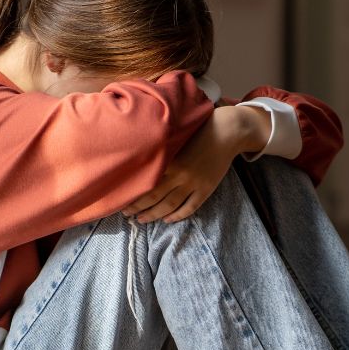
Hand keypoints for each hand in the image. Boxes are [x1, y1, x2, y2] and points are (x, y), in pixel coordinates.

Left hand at [122, 104, 269, 222]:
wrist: (227, 132)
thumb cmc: (199, 129)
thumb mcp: (176, 136)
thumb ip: (161, 149)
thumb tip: (140, 158)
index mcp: (170, 160)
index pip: (146, 182)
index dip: (133, 194)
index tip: (121, 199)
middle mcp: (180, 174)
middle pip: (155, 196)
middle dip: (138, 207)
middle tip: (126, 214)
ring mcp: (194, 183)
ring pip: (170, 205)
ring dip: (155, 215)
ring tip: (142, 220)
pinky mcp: (206, 189)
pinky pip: (190, 207)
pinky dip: (178, 215)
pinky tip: (168, 219)